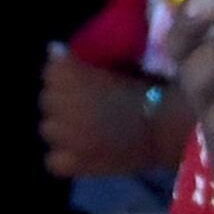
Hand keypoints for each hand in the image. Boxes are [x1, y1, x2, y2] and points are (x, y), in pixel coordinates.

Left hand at [38, 46, 188, 180]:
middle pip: (47, 100)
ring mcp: (68, 137)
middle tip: (82, 103)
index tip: (77, 77)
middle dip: (61, 100)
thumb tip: (53, 50)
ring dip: (61, 126)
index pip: (50, 72)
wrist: (166, 127)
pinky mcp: (76, 164)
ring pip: (48, 129)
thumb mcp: (114, 65)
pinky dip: (63, 156)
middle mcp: (64, 106)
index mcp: (73, 77)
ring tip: (80, 127)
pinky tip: (79, 151)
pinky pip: (53, 160)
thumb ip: (79, 60)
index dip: (63, 74)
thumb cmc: (148, 89)